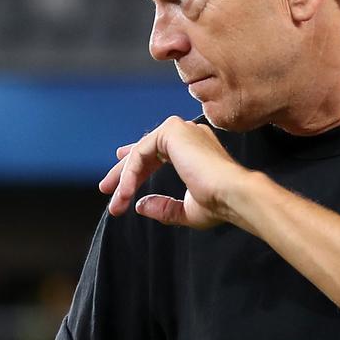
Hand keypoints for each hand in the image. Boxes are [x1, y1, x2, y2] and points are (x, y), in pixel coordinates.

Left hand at [100, 115, 251, 228]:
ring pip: (140, 153)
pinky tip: (126, 192)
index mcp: (195, 147)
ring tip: (116, 202)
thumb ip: (165, 207)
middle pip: (145, 149)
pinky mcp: (172, 129)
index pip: (158, 149)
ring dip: (124, 179)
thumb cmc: (220, 204)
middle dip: (123, 171)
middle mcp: (188, 134)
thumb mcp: (188, 210)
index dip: (136, 162)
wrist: (233, 195)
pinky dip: (130, 174)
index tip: (120, 177)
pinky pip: (140, 153)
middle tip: (105, 189)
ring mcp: (181, 129)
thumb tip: (140, 206)